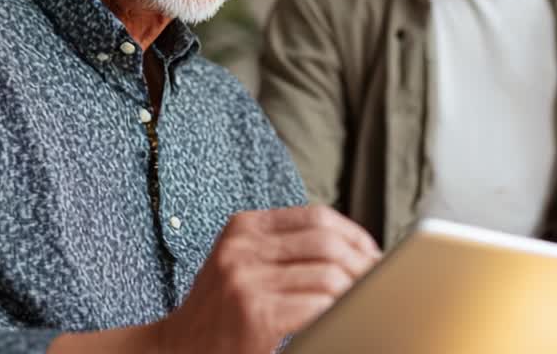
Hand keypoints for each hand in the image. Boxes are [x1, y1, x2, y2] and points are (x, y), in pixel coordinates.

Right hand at [158, 205, 380, 353]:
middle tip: (381, 282)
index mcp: (243, 227)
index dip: (354, 234)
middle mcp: (242, 247)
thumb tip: (353, 250)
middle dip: (363, 262)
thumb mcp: (242, 265)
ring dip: (359, 288)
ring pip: (329, 272)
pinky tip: (347, 317)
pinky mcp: (255, 313)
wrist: (174, 351)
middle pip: (327, 241)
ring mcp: (246, 279)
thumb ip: (284, 251)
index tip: (373, 255)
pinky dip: (342, 309)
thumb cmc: (220, 314)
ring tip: (369, 300)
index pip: (316, 217)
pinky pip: (319, 303)